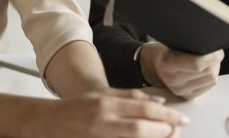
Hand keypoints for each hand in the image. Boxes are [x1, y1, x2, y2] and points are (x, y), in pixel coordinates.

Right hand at [27, 88, 186, 137]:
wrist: (48, 122)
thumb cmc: (76, 108)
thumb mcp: (103, 94)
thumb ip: (130, 97)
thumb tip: (158, 102)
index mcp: (107, 102)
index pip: (144, 108)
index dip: (166, 114)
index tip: (180, 119)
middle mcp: (104, 119)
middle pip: (142, 126)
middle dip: (165, 129)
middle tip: (179, 129)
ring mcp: (100, 134)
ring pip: (134, 137)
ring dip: (154, 137)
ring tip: (167, 136)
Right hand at [140, 42, 222, 99]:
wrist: (152, 65)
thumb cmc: (165, 51)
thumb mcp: (172, 43)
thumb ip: (189, 45)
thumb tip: (212, 45)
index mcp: (168, 64)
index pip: (197, 64)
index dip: (212, 57)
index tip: (218, 50)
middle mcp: (173, 81)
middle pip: (207, 72)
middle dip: (216, 61)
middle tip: (216, 53)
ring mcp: (180, 91)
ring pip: (212, 79)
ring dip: (215, 68)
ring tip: (210, 61)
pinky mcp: (187, 96)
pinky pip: (209, 86)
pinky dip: (212, 76)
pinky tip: (206, 70)